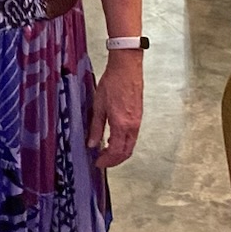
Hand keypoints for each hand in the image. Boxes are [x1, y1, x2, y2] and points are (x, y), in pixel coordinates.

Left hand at [87, 52, 141, 169]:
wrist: (127, 68)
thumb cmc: (112, 83)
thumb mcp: (98, 106)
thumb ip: (95, 127)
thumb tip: (92, 143)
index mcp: (121, 124)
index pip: (116, 151)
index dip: (107, 160)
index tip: (98, 163)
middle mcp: (132, 126)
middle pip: (126, 152)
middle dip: (114, 160)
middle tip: (102, 161)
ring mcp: (137, 121)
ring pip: (131, 145)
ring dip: (119, 152)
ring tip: (106, 152)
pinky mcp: (138, 116)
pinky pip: (133, 136)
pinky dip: (124, 143)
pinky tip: (114, 139)